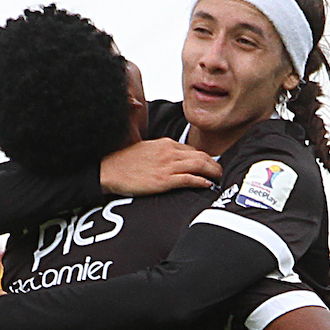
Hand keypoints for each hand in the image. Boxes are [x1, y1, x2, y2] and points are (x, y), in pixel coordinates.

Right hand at [99, 138, 219, 196]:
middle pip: (201, 156)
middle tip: (220, 172)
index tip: (210, 165)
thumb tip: (171, 161)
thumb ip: (161, 153)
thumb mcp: (146, 149)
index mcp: (165, 143)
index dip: (205, 158)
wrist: (108, 170)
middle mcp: (170, 152)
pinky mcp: (165, 180)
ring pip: (199, 166)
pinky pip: (190, 179)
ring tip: (218, 178)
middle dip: (214, 164)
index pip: (192, 150)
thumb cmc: (124, 162)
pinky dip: (202, 181)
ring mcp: (168, 166)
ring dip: (212, 172)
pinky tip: (208, 185)